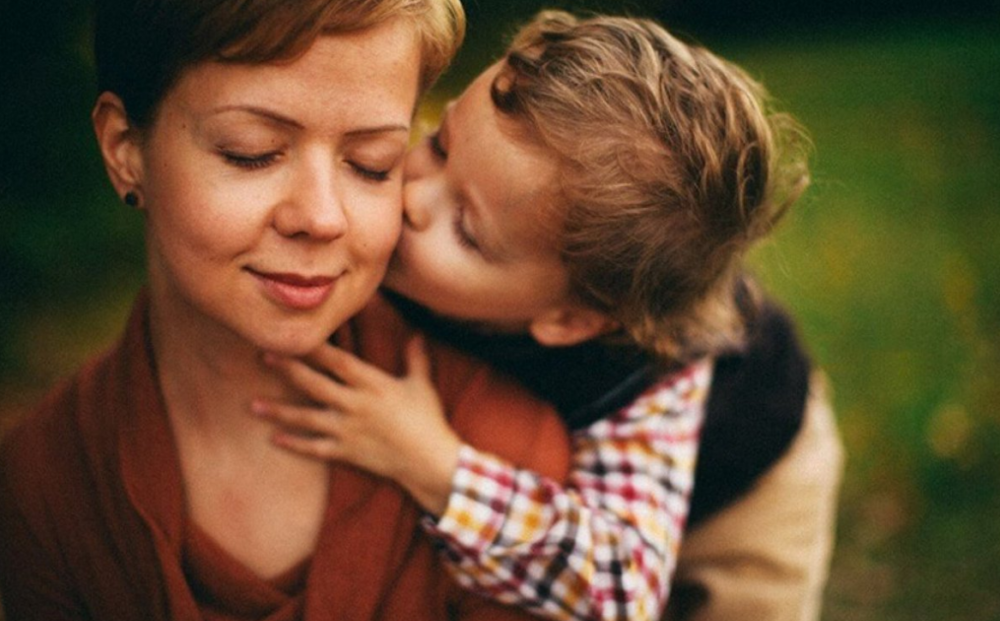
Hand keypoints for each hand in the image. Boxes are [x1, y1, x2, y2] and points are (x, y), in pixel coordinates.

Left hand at [255, 335, 461, 515]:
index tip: (294, 335)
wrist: (429, 461)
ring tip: (252, 405)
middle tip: (263, 356)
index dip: (314, 347)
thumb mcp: (422, 385)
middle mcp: (355, 405)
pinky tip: (274, 438)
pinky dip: (294, 443)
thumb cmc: (428, 420)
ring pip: (306, 418)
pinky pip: (315, 447)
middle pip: (314, 384)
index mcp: (372, 384)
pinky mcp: (346, 452)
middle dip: (288, 369)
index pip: (337, 360)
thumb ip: (415, 358)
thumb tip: (416, 333)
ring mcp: (348, 430)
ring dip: (279, 411)